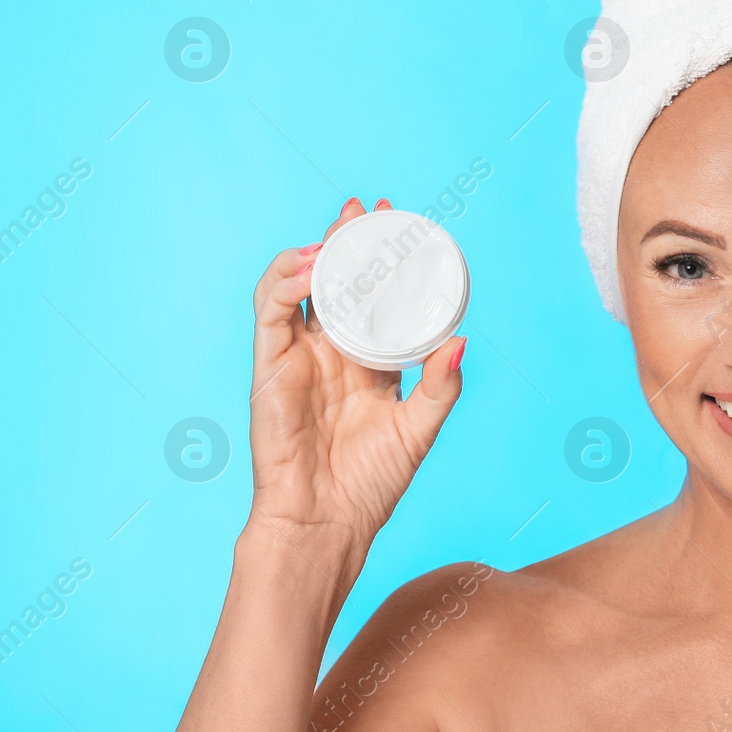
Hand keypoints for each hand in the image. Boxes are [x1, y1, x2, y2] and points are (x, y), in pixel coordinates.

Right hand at [247, 197, 466, 551]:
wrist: (326, 523)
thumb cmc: (370, 484)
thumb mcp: (419, 427)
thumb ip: (441, 385)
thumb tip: (463, 339)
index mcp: (367, 362)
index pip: (374, 298)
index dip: (383, 261)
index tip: (400, 226)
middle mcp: (330, 353)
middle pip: (337, 281)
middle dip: (349, 240)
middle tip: (366, 208)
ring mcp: (298, 357)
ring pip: (300, 286)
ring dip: (318, 252)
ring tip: (340, 229)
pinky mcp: (269, 367)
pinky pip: (271, 312)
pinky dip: (286, 281)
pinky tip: (311, 265)